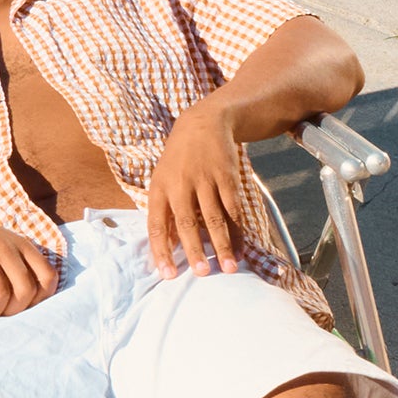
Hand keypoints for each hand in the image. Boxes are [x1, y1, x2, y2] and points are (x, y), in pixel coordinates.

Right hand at [0, 199, 59, 319]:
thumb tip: (31, 301)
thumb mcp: (3, 244)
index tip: (24, 305)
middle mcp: (5, 248)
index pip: (48, 277)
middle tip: (1, 313)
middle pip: (26, 290)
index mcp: (21, 245)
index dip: (41, 299)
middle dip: (15, 311)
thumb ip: (19, 264)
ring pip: (0, 294)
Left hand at [146, 98, 244, 277]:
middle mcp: (180, 185)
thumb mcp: (164, 178)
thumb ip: (166, 209)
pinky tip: (241, 248)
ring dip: (222, 246)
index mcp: (159, 188)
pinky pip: (234, 210)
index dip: (162, 251)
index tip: (168, 274)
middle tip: (203, 273)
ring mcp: (205, 180)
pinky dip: (238, 231)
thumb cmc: (180, 158)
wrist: (204, 123)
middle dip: (195, 251)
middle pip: (187, 223)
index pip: (157, 225)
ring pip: (215, 219)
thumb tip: (169, 245)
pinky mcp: (226, 178)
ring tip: (229, 267)